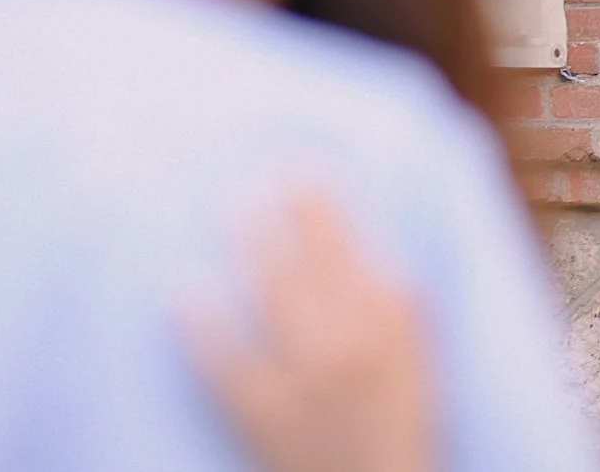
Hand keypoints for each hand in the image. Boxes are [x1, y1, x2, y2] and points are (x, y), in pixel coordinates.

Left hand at [183, 188, 435, 471]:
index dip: (324, 207)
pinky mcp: (268, 417)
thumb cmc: (397, 430)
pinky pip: (229, 364)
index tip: (301, 168)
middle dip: (285, 214)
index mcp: (390, 333)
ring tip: (226, 207)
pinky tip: (180, 290)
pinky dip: (203, 327)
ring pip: (275, 296)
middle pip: (312, 264)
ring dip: (250, 246)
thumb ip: (405, 312)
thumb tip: (381, 254)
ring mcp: (308, 382)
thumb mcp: (419, 369)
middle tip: (257, 174)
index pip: (354, 253)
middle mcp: (352, 347)